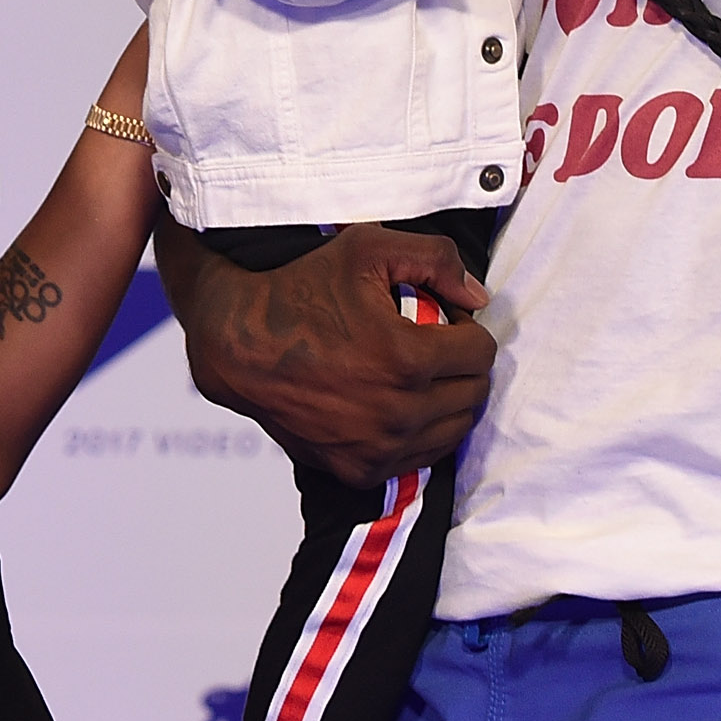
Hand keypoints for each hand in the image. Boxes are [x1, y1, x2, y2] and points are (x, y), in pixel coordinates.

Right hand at [160, 222, 493, 487]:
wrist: (239, 346)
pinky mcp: (359, 471)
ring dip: (448, 400)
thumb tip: (478, 298)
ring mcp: (377, 448)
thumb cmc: (301, 290)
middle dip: (463, 366)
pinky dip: (421, 433)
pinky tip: (398, 403)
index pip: (481, 354)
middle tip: (435, 346)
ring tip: (419, 374)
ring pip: (454, 431)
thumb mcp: (368, 249)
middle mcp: (396, 413)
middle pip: (474, 395)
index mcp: (405, 359)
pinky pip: (420, 459)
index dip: (467, 330)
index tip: (444, 322)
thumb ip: (436, 259)